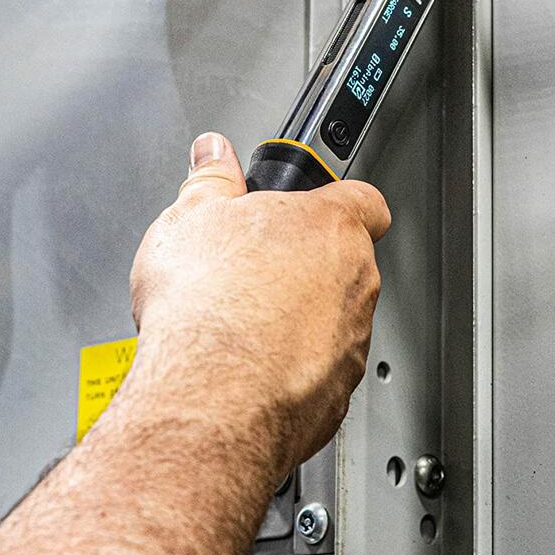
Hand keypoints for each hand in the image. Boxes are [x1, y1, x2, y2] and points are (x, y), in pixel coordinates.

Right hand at [129, 133, 390, 477]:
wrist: (209, 397)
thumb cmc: (208, 308)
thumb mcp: (191, 218)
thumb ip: (211, 181)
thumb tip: (214, 157)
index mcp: (330, 226)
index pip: (362, 199)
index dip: (334, 201)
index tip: (304, 207)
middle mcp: (355, 283)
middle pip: (344, 263)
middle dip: (303, 266)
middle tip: (251, 268)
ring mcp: (351, 343)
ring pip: (333, 322)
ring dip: (297, 322)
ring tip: (239, 324)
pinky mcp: (335, 397)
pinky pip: (318, 374)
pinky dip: (289, 371)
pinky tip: (244, 369)